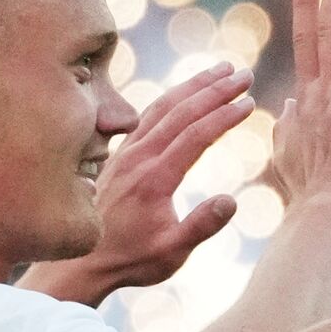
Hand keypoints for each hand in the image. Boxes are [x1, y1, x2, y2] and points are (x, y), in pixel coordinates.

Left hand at [90, 65, 255, 288]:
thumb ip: (201, 226)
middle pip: (182, 111)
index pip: (196, 135)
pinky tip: (186, 92)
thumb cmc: (131, 259)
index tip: (249, 102)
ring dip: (194, 85)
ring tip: (221, 70)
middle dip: (215, 89)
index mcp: (155, 178)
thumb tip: (232, 200)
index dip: (224, 115)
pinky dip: (172, 97)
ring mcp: (127, 153)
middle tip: (244, 73)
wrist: (81, 261)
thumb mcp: (171, 253)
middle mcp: (139, 157)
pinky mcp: (120, 154)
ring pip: (163, 107)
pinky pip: (148, 115)